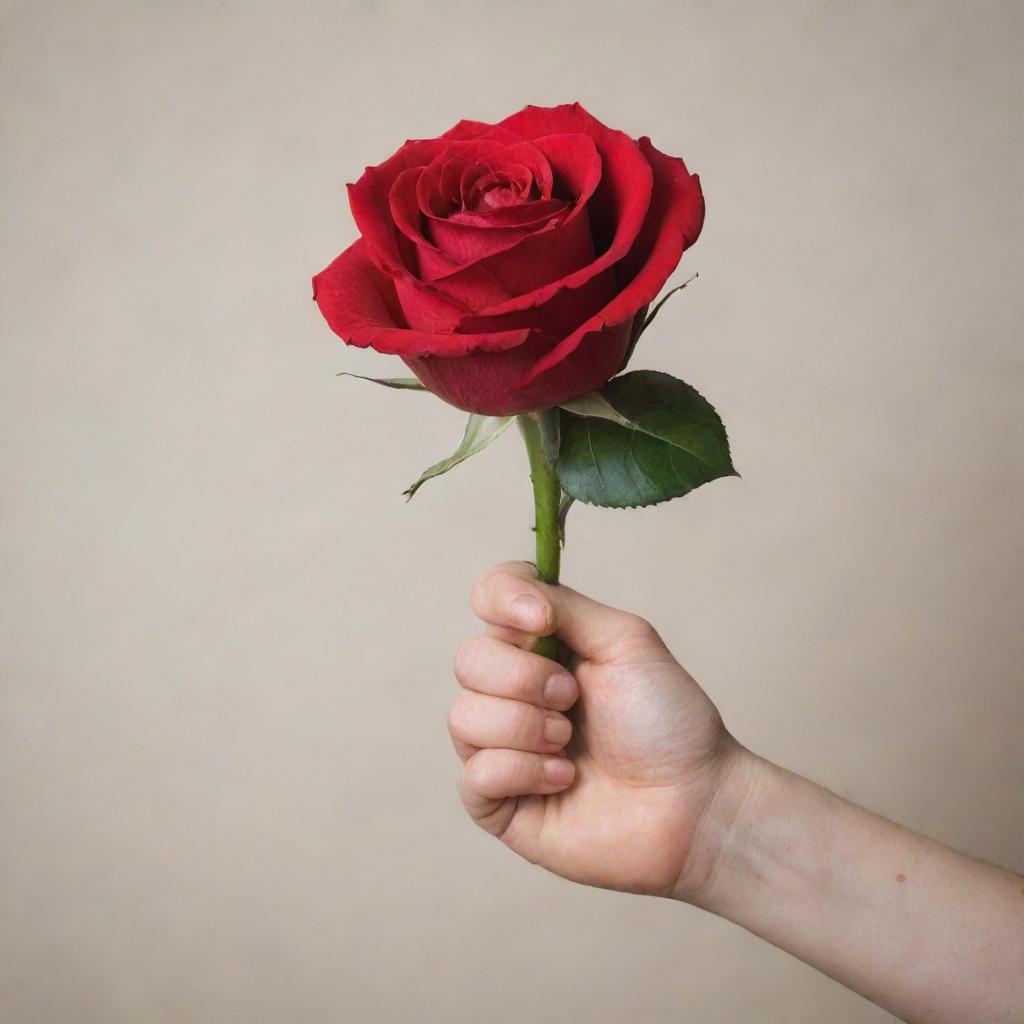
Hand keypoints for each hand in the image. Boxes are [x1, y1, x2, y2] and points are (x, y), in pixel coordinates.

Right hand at [448, 561, 741, 896]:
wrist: (694, 801)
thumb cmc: (668, 722)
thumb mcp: (625, 641)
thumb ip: (566, 606)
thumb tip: (518, 596)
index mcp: (541, 645)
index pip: (490, 597)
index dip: (502, 600)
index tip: (542, 620)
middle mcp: (513, 691)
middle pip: (469, 660)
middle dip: (525, 679)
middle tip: (573, 699)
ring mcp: (501, 747)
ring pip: (464, 718)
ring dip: (527, 729)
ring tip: (569, 744)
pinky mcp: (498, 803)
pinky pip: (475, 774)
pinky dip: (524, 772)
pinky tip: (564, 780)